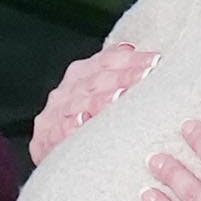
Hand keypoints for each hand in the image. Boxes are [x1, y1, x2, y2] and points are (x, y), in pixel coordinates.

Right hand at [31, 41, 155, 164]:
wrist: (47, 152)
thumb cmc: (80, 122)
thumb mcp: (95, 93)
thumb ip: (111, 72)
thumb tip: (130, 48)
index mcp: (81, 75)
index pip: (108, 60)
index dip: (131, 60)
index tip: (155, 61)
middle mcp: (67, 91)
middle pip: (97, 79)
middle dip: (122, 77)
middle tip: (145, 77)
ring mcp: (55, 114)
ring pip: (79, 103)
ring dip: (99, 100)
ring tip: (118, 97)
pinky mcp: (44, 138)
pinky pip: (57, 131)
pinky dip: (68, 126)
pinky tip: (80, 122)